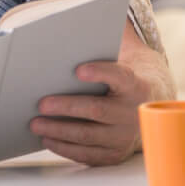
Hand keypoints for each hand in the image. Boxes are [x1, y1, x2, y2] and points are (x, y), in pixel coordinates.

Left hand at [32, 30, 167, 164]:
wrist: (149, 108)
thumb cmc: (122, 82)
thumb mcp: (120, 64)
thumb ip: (101, 51)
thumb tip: (71, 31)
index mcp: (135, 84)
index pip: (119, 76)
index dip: (100, 72)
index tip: (78, 69)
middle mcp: (133, 112)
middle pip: (96, 109)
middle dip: (66, 107)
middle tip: (41, 103)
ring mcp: (124, 136)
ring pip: (87, 135)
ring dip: (58, 129)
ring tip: (35, 123)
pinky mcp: (115, 154)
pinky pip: (86, 154)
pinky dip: (64, 147)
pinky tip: (47, 138)